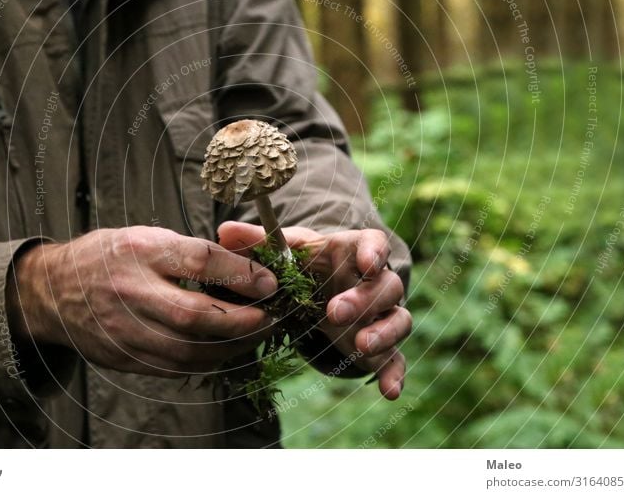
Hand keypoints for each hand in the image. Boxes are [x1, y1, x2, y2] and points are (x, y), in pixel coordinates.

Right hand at [7, 226, 277, 377]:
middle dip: (242, 322)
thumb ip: (189, 252)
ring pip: (187, 350)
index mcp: (140, 250)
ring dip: (229, 348)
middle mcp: (130, 290)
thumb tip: (244, 269)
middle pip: (195, 315)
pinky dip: (205, 362)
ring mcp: (123, 329)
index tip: (269, 283)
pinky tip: (224, 352)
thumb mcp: (146, 237)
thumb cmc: (109, 257)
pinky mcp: (122, 357)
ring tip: (254, 338)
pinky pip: (172, 367)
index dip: (240, 274)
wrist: (53, 291)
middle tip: (271, 319)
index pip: (199, 261)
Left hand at [218, 222, 410, 399]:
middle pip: (386, 286)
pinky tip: (390, 392)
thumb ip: (258, 242)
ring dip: (383, 333)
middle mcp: (374, 282)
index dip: (374, 252)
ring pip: (398, 320)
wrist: (316, 288)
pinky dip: (395, 374)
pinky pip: (395, 359)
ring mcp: (380, 315)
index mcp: (352, 252)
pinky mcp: (380, 345)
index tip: (367, 263)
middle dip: (365, 299)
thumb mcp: (283, 252)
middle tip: (335, 312)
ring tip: (361, 346)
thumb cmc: (303, 264)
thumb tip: (225, 231)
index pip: (374, 243)